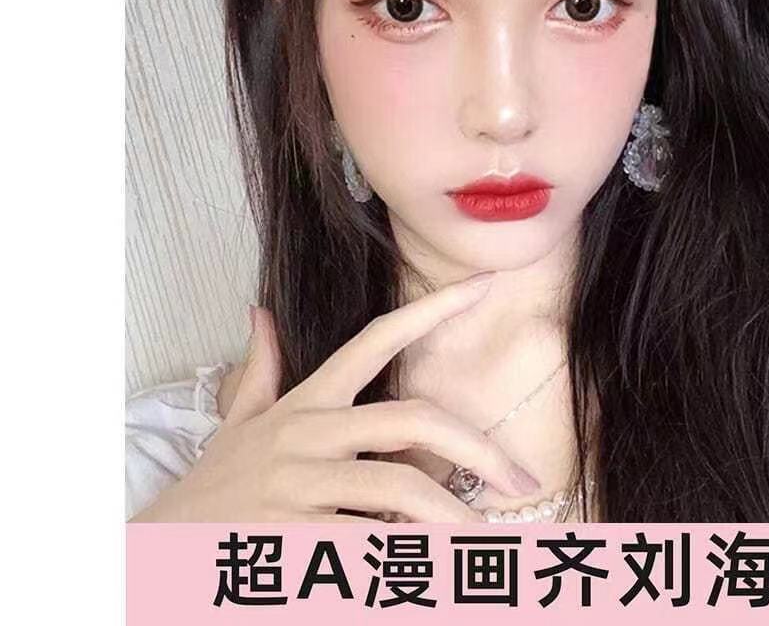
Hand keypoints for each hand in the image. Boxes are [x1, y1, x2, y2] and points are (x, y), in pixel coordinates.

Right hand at [128, 272, 539, 522]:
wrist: (158, 551)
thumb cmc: (213, 486)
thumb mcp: (237, 422)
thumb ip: (260, 370)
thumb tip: (259, 312)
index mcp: (307, 403)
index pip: (375, 339)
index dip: (431, 310)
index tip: (483, 288)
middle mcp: (309, 434)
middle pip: (412, 419)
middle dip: (476, 447)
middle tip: (521, 475)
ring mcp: (300, 483)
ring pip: (399, 486)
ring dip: (454, 516)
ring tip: (492, 542)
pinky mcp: (292, 534)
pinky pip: (368, 541)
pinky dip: (406, 554)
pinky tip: (435, 570)